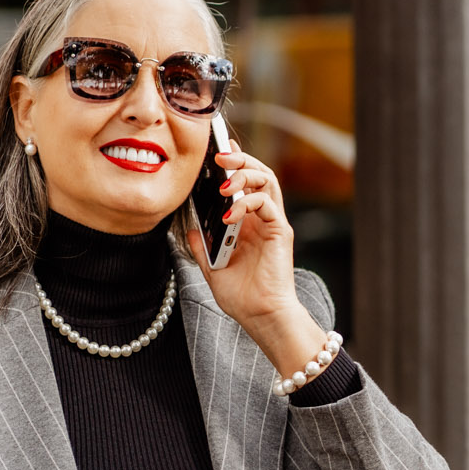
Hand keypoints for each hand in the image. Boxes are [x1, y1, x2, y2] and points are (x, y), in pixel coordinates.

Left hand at [183, 145, 329, 376]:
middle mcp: (262, 219)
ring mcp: (272, 224)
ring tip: (224, 182)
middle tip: (220, 156)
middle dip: (239, 159)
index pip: (244, 183)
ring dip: (245, 174)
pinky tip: (229, 214)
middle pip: (258, 174)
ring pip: (267, 181)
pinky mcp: (279, 232)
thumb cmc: (242, 297)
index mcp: (248, 224)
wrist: (261, 317)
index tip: (217, 152)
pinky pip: (267, 204)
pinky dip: (247, 203)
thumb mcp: (212, 269)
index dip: (234, 164)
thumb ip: (202, 247)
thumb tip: (189, 228)